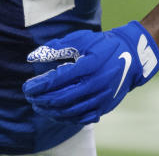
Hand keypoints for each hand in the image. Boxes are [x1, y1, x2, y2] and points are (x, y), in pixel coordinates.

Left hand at [22, 20, 158, 124]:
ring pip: (70, 111)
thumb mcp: (79, 39)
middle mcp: (95, 84)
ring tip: (38, 106)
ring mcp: (101, 98)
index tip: (27, 86)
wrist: (131, 56)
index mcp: (88, 66)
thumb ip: (54, 48)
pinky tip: (55, 113)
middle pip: (61, 99)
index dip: (39, 86)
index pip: (57, 80)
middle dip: (41, 100)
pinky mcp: (104, 107)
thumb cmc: (101, 44)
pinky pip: (81, 118)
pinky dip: (65, 118)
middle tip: (30, 97)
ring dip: (50, 111)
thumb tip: (30, 57)